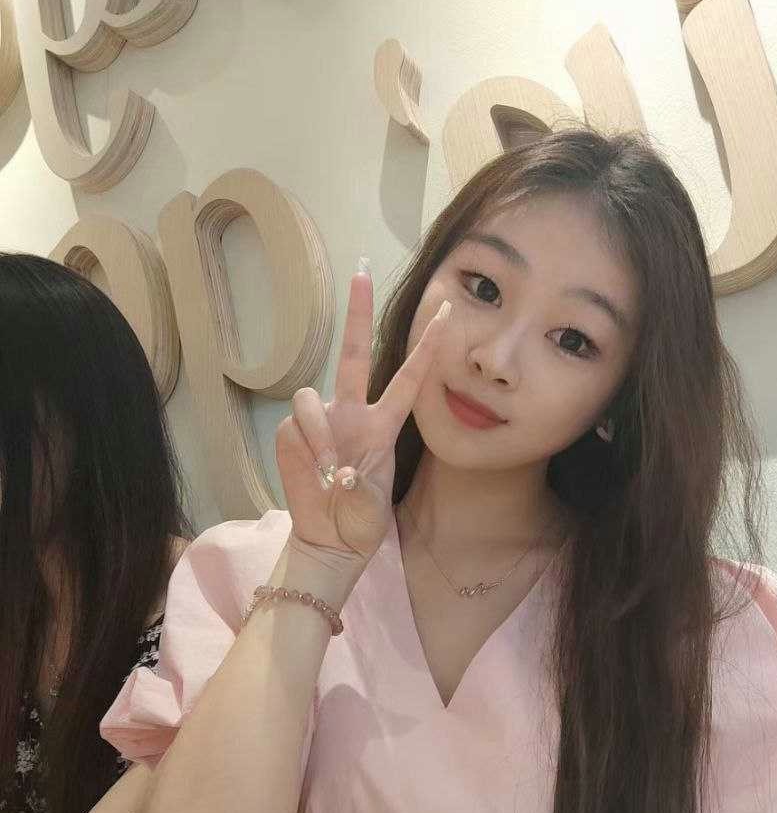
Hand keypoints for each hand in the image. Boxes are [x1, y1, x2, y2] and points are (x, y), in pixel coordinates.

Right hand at [275, 266, 449, 563]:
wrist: (330, 542)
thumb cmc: (360, 523)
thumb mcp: (372, 510)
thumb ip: (360, 491)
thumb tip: (340, 473)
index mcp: (383, 425)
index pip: (410, 379)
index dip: (428, 347)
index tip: (448, 311)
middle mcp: (352, 413)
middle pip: (355, 353)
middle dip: (357, 312)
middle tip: (361, 270)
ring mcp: (322, 421)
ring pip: (310, 397)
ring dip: (320, 433)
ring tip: (332, 473)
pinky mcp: (293, 434)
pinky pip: (295, 426)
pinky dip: (306, 448)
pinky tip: (315, 474)